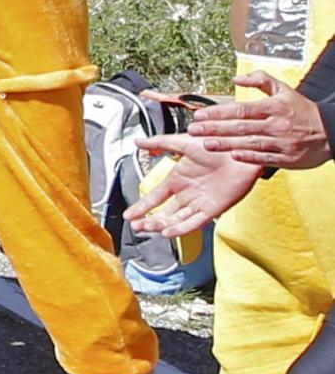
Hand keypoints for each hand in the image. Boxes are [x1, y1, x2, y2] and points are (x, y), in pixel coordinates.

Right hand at [124, 134, 264, 236]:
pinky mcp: (214, 209)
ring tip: (148, 227)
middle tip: (137, 225)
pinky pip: (195, 222)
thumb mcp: (184, 142)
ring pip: (176, 219)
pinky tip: (168, 231)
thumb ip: (160, 143)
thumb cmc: (219, 144)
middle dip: (148, 220)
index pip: (155, 197)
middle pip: (164, 212)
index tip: (130, 214)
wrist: (242, 149)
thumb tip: (139, 141)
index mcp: (178, 179)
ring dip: (161, 225)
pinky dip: (181, 228)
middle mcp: (187, 193)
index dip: (141, 206)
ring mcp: (200, 202)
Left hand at [182, 72, 334, 169]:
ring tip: (206, 144)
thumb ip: (261, 80)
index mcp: (274, 107)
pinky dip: (249, 157)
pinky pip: (265, 158)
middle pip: (241, 127)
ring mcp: (282, 142)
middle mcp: (277, 125)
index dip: (219, 112)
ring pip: (250, 143)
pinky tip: (233, 156)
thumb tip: (236, 78)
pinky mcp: (288, 158)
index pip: (241, 109)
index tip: (200, 114)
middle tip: (194, 130)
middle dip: (215, 128)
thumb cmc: (304, 111)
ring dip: (226, 144)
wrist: (332, 131)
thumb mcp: (285, 90)